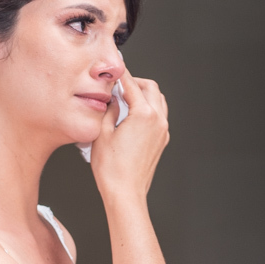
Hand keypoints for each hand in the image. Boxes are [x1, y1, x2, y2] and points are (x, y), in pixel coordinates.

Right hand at [89, 69, 168, 200]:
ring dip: (145, 94)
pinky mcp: (162, 141)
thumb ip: (108, 111)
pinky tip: (133, 115)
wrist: (125, 192)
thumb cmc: (112, 169)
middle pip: (151, 88)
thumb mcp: (102, 134)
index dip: (122, 76)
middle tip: (120, 84)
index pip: (132, 86)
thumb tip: (112, 101)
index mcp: (143, 115)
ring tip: (127, 98)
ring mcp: (162, 132)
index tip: (116, 71)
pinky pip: (160, 116)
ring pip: (159, 101)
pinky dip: (149, 108)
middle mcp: (158, 121)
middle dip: (136, 82)